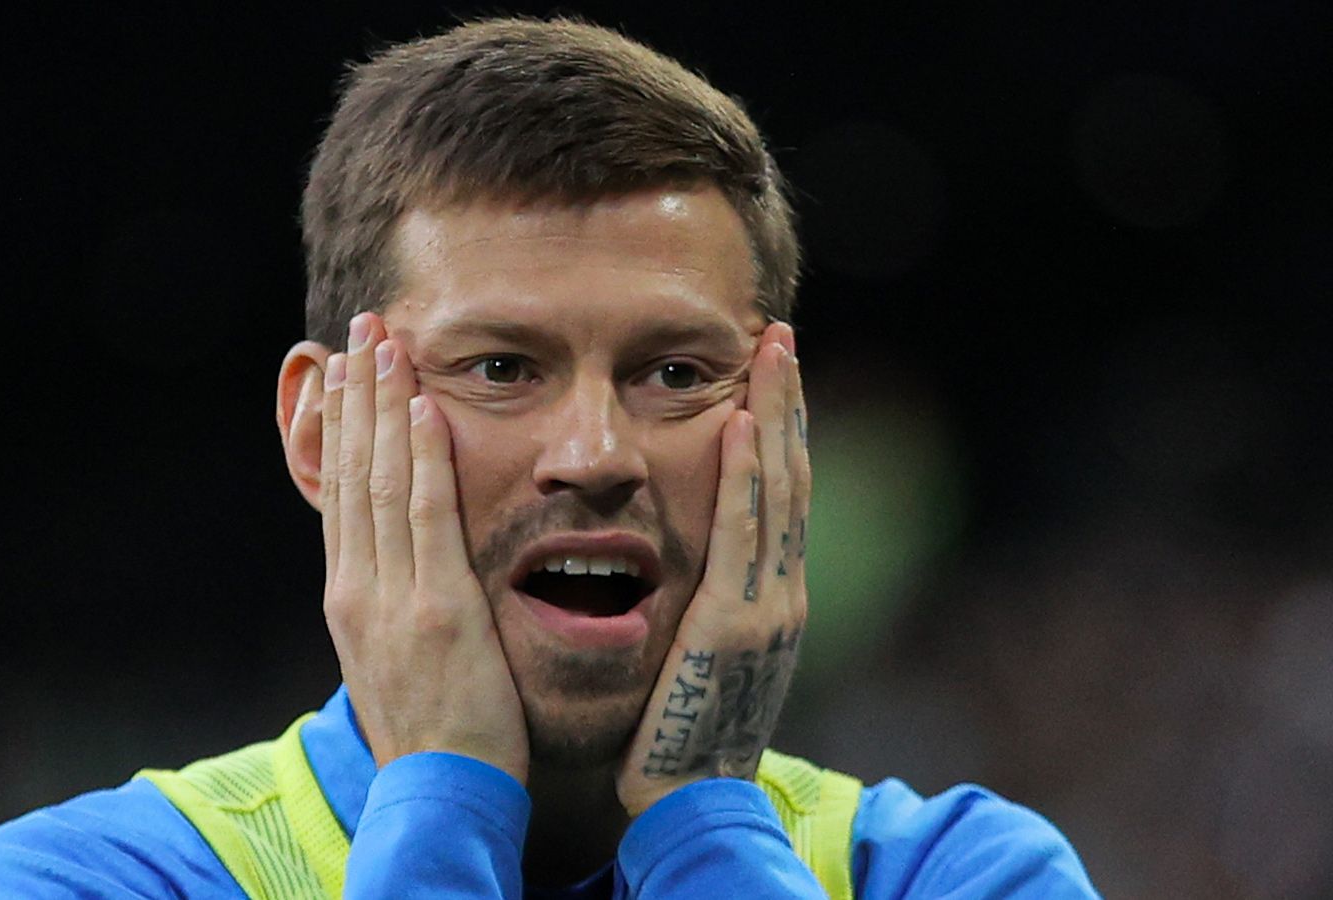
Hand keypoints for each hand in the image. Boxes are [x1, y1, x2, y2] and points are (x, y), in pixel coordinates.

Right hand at [320, 313, 529, 782]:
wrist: (436, 796)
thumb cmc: (432, 734)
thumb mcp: (394, 661)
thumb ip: (394, 607)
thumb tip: (400, 574)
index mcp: (350, 599)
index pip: (341, 495)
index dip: (341, 430)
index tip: (343, 374)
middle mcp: (358, 589)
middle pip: (351, 473)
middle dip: (354, 397)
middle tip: (357, 330)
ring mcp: (392, 597)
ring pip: (379, 481)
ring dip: (382, 406)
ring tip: (382, 343)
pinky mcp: (436, 609)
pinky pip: (425, 517)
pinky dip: (420, 458)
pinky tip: (422, 407)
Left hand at [615, 322, 808, 816]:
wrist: (690, 800)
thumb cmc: (681, 730)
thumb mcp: (702, 652)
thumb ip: (705, 601)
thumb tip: (687, 562)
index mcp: (770, 595)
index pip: (778, 493)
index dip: (779, 428)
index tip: (768, 371)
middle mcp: (783, 591)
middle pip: (790, 476)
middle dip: (787, 402)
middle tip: (778, 334)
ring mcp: (769, 605)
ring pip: (779, 492)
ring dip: (777, 416)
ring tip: (771, 351)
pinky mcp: (738, 624)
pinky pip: (744, 535)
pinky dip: (748, 476)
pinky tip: (742, 424)